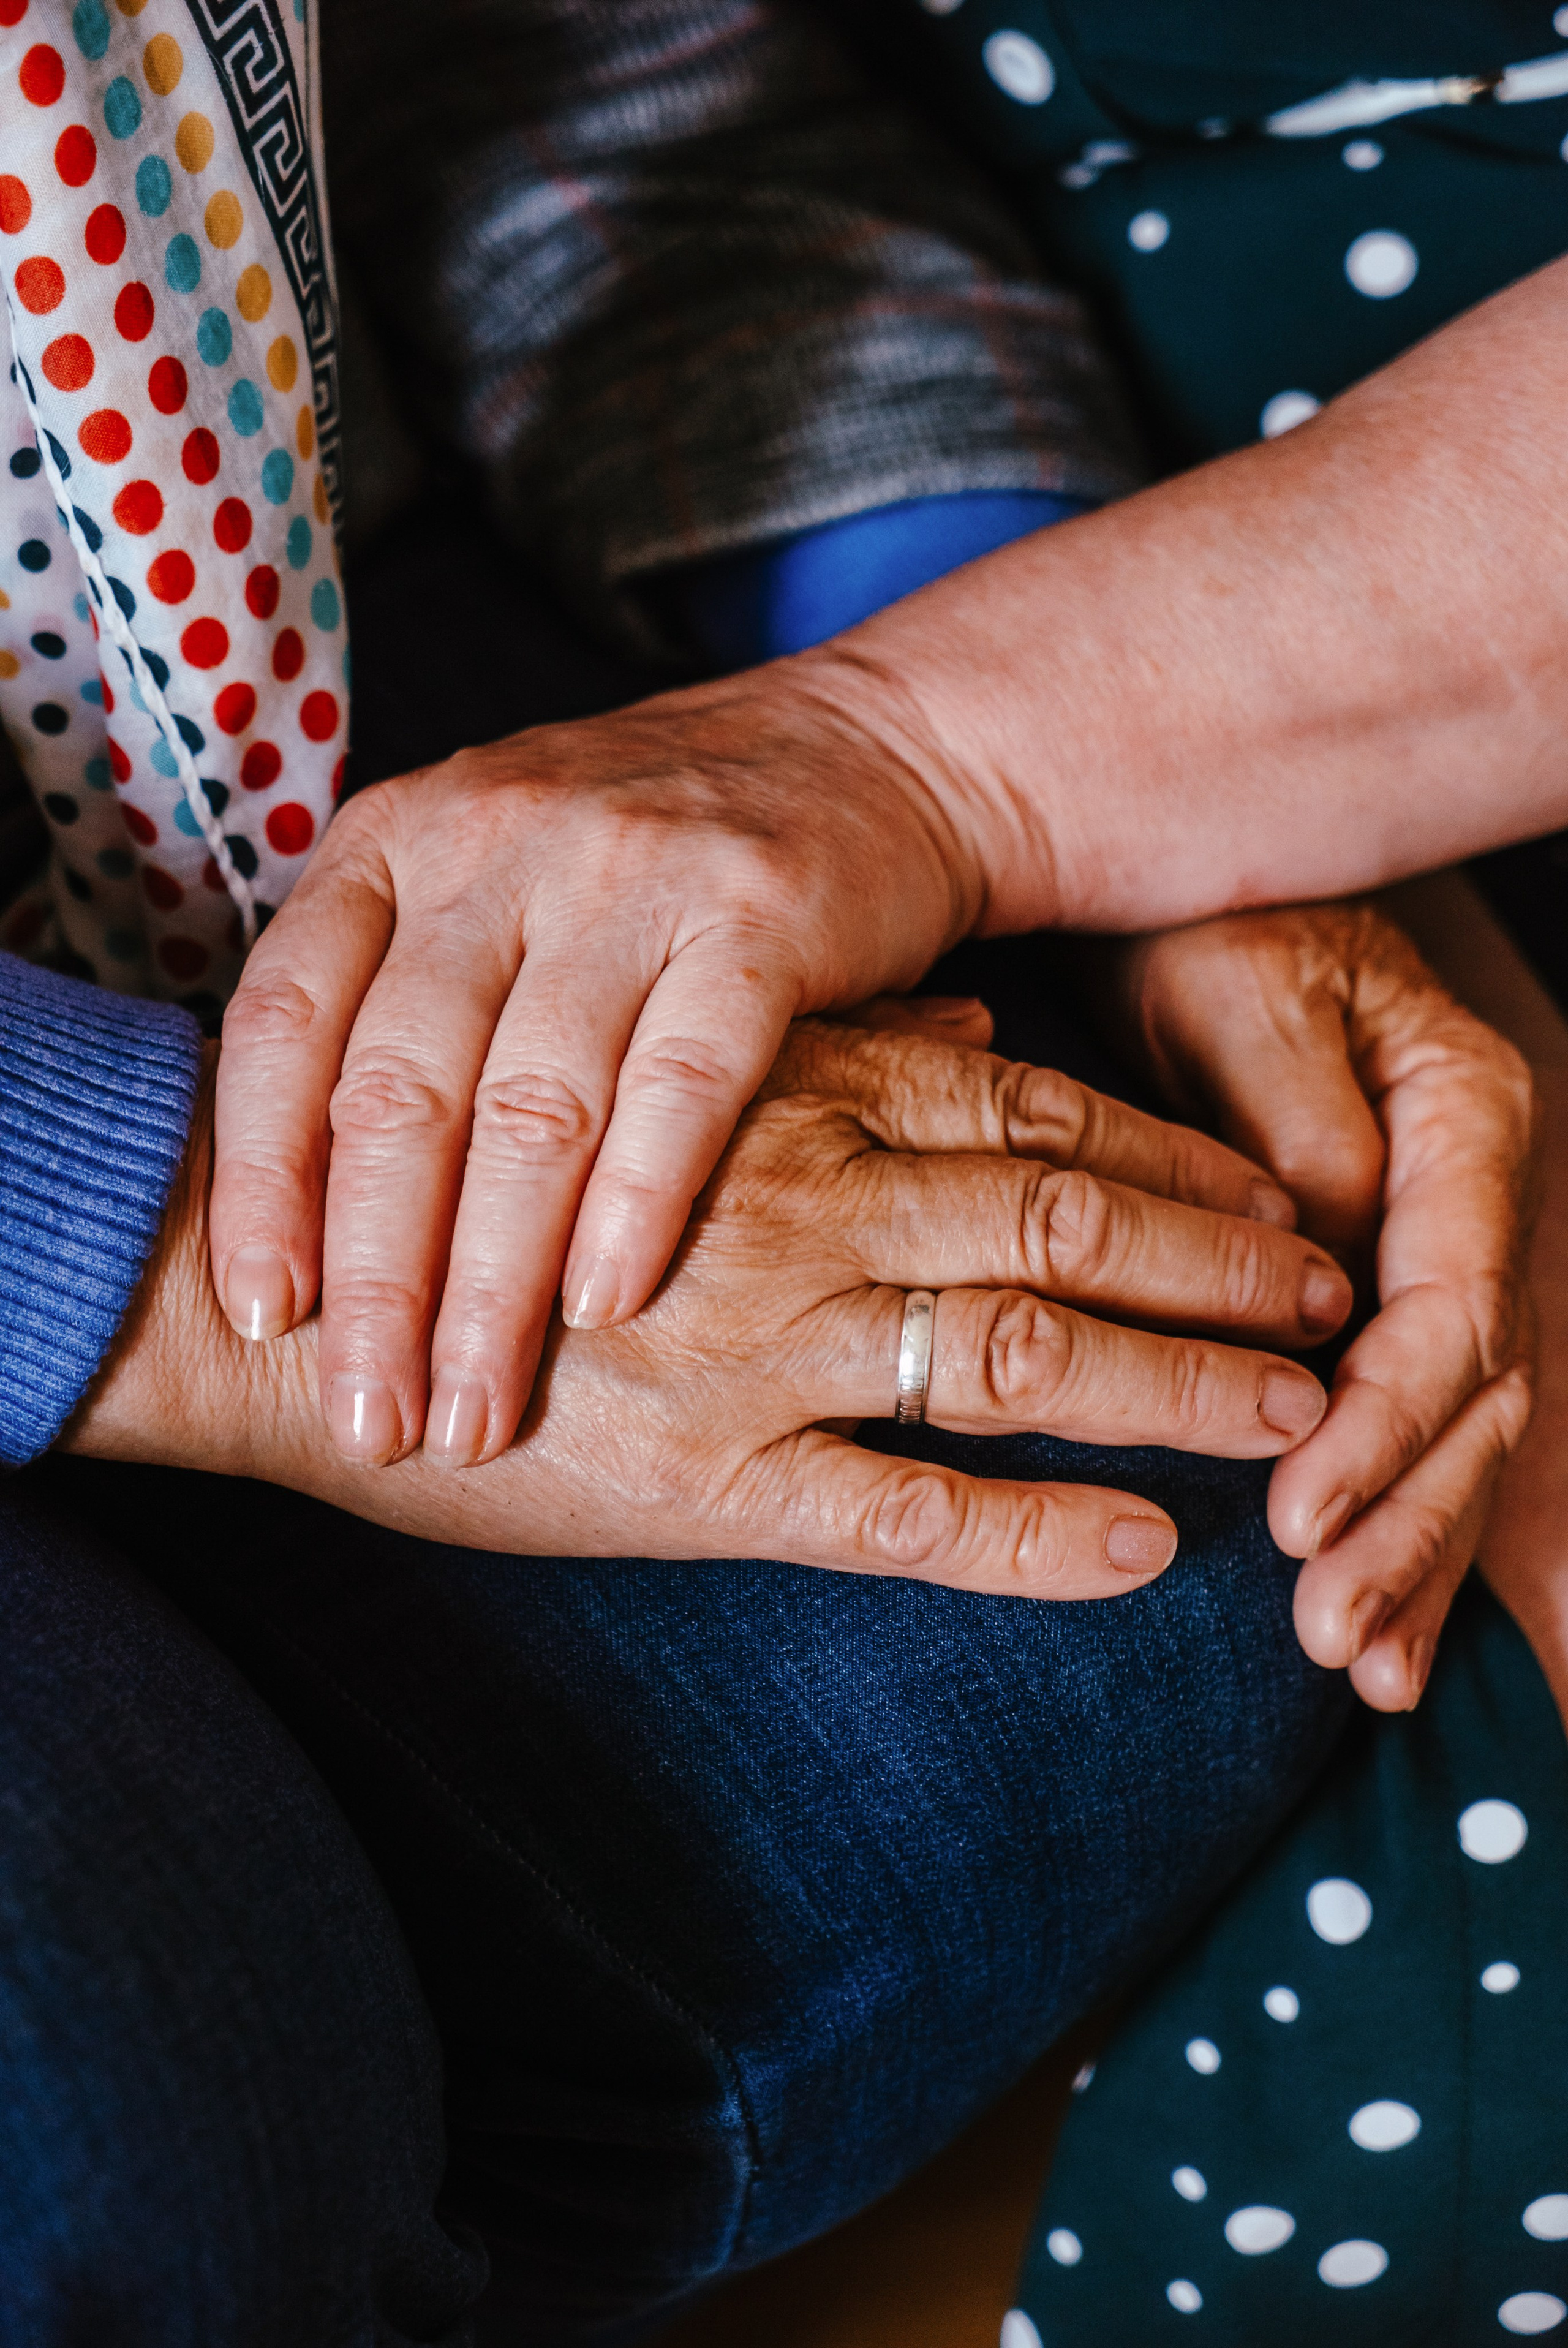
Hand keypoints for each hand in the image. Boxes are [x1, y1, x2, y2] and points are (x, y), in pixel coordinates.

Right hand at [81, 1020, 1351, 1593]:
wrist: (273, 1283)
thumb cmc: (472, 1162)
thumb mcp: (652, 1065)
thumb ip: (830, 1049)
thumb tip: (984, 1033)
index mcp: (788, 1099)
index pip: (1039, 1118)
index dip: (1179, 1161)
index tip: (1282, 1193)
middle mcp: (799, 1206)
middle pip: (1072, 1229)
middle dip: (1224, 1266)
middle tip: (1336, 1305)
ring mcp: (757, 1344)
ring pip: (1025, 1358)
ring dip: (1182, 1388)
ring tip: (1298, 1421)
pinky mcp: (700, 1477)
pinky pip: (904, 1515)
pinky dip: (1036, 1536)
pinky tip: (1146, 1553)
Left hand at [209, 674, 979, 1464]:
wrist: (864, 747)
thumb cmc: (653, 859)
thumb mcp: (492, 885)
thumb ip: (399, 1006)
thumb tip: (297, 1213)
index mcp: (400, 838)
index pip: (286, 1022)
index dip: (261, 1183)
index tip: (263, 1319)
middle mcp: (496, 841)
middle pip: (402, 1088)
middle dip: (379, 1282)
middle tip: (374, 1419)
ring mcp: (629, 870)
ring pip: (533, 1104)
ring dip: (496, 1283)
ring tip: (477, 1409)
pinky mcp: (760, 910)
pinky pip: (684, 1079)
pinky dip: (637, 1202)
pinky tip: (606, 1307)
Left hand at [1104, 903, 1534, 1711]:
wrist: (1205, 906)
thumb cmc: (1213, 929)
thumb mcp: (1245, 989)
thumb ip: (1302, 1119)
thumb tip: (1332, 1264)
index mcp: (1466, 1118)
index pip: (1449, 1303)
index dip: (1385, 1421)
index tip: (1302, 1514)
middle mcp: (1477, 1201)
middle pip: (1474, 1393)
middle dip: (1406, 1522)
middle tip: (1329, 1634)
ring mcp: (1449, 1257)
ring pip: (1461, 1433)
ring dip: (1415, 1556)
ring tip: (1356, 1668)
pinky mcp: (1395, 1304)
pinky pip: (1422, 1430)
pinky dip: (1408, 1533)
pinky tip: (1382, 1643)